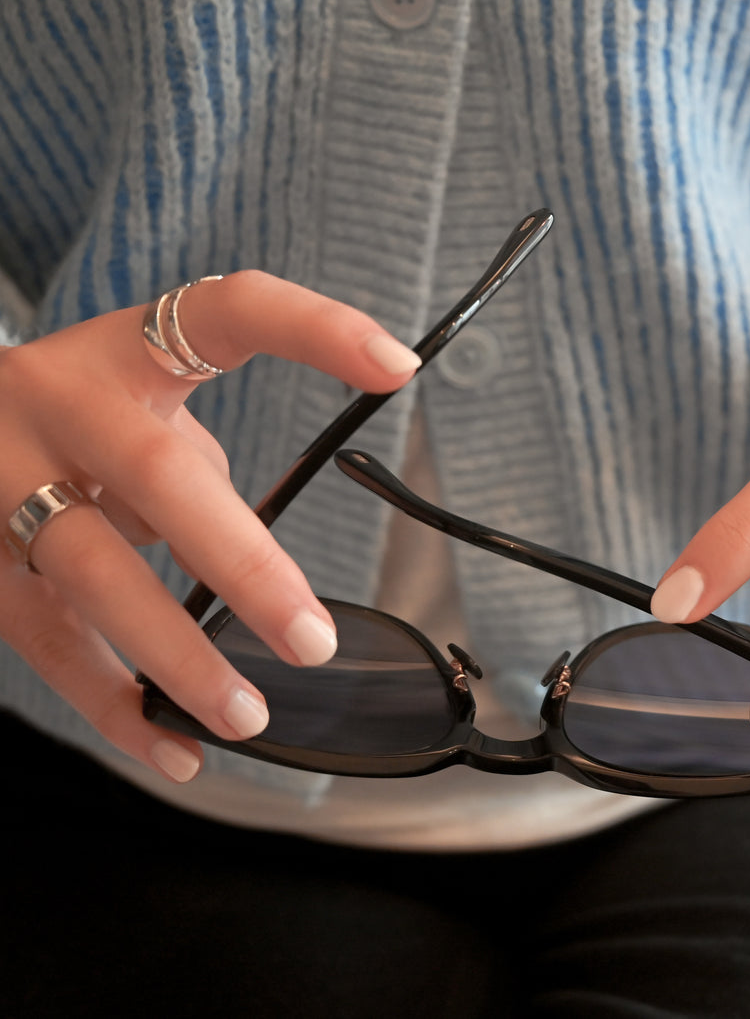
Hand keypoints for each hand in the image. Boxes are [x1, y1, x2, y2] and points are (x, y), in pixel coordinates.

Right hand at [0, 273, 420, 782]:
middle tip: (311, 638)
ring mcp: (1, 481)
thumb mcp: (135, 397)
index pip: (229, 310)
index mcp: (121, 352)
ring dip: (175, 657)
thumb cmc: (74, 413)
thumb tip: (253, 576)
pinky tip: (175, 750)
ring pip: (90, 572)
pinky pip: (46, 643)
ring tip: (247, 714)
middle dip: (243, 563)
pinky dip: (114, 710)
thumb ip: (196, 461)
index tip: (400, 366)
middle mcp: (55, 404)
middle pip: (158, 475)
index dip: (317, 329)